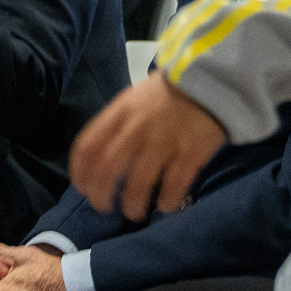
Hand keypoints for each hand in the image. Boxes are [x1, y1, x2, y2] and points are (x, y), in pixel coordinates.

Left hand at [70, 74, 227, 219]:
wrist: (211, 77)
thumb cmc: (168, 92)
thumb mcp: (134, 98)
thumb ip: (117, 124)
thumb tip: (103, 159)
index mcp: (119, 112)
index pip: (86, 147)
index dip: (79, 174)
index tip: (84, 189)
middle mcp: (136, 128)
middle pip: (106, 171)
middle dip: (100, 196)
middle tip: (106, 208)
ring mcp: (164, 141)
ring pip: (138, 185)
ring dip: (132, 206)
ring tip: (135, 212)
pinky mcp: (190, 152)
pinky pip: (173, 186)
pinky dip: (167, 202)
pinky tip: (166, 205)